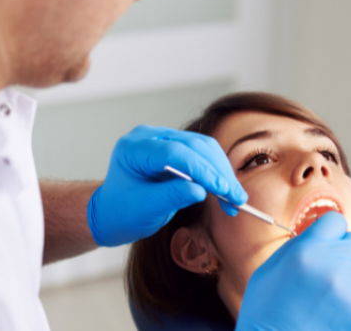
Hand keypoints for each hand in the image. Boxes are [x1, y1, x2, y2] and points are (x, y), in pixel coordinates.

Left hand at [87, 125, 247, 245]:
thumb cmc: (123, 212)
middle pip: (194, 146)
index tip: (221, 189)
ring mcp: (164, 139)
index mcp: (133, 148)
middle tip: (236, 197)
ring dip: (222, 172)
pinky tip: (227, 191)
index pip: (174, 152)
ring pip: (204, 148)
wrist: (114, 213)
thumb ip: (171, 197)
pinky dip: (217, 173)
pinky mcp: (177, 147)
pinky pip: (204, 155)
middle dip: (218, 172)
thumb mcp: (145, 209)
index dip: (201, 170)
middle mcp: (150, 137)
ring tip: (235, 198)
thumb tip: (201, 191)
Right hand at [236, 212, 350, 330]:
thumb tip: (324, 233)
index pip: (336, 220)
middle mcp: (331, 264)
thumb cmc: (268, 314)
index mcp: (306, 250)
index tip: (327, 248)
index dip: (332, 235)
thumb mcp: (271, 269)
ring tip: (339, 296)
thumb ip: (300, 245)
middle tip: (330, 278)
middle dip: (345, 256)